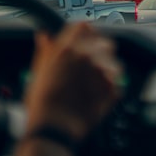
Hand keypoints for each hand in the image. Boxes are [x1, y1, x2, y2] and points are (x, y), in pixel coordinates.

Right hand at [24, 22, 121, 140]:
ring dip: (107, 72)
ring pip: (114, 63)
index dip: (86, 35)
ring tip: (92, 87)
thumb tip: (44, 35)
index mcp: (67, 48)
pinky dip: (111, 89)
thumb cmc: (42, 103)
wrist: (53, 129)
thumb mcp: (38, 73)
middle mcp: (86, 55)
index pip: (85, 27)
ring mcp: (101, 70)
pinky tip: (96, 97)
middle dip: (100, 54)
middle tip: (89, 69)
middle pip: (105, 43)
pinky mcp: (113, 86)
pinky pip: (118, 82)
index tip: (85, 43)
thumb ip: (45, 50)